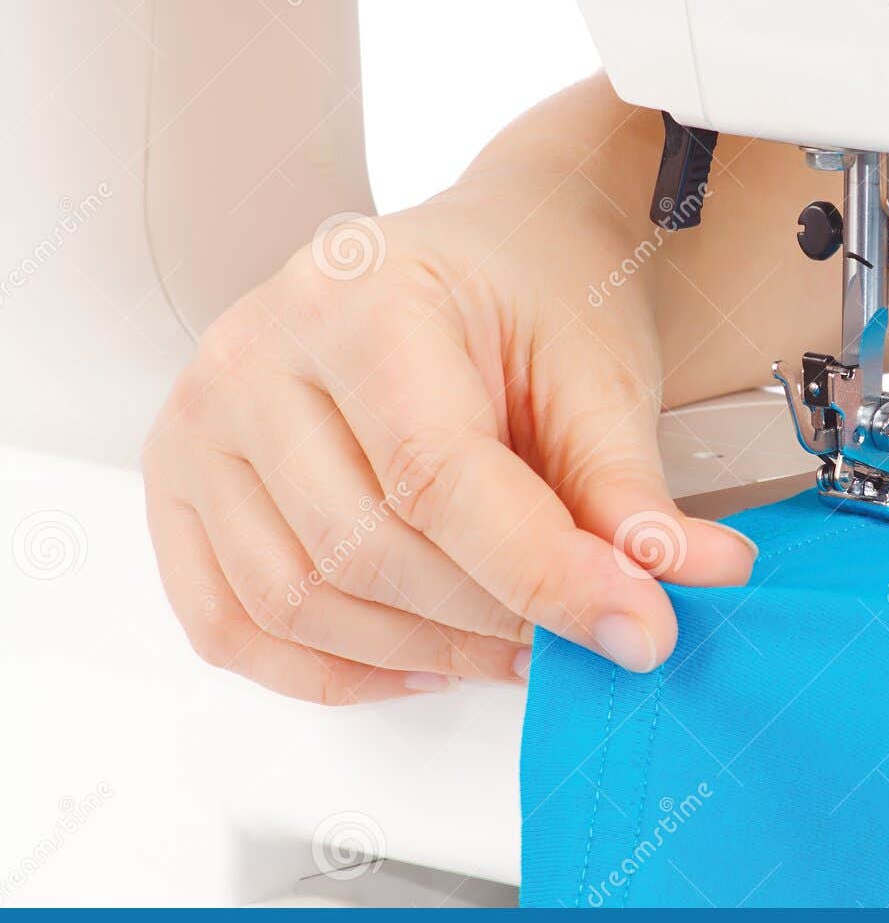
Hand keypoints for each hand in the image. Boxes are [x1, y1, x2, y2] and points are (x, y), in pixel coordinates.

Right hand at [142, 180, 755, 704]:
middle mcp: (253, 355)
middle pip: (364, 549)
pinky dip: (332, 669)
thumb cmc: (538, 293)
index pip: (438, 477)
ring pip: (299, 601)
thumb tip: (673, 593)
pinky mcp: (180, 484)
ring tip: (518, 642)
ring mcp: (202, 424)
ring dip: (425, 654)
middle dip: (492, 618)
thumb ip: (627, 491)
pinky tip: (422, 659)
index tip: (637, 625)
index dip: (543, 572)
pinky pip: (232, 624)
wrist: (487, 252)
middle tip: (587, 633)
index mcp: (361, 298)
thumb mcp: (602, 372)